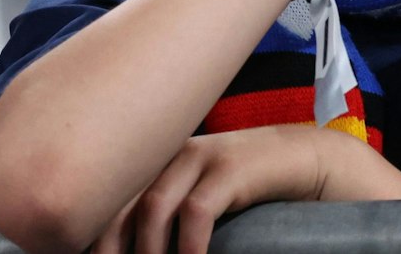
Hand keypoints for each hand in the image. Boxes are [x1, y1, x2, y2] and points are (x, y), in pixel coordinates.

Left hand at [96, 127, 331, 253]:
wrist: (305, 160)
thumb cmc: (248, 190)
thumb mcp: (199, 201)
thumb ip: (167, 221)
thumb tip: (140, 250)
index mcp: (154, 163)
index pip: (107, 204)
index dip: (95, 241)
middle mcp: (169, 155)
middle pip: (120, 206)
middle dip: (111, 250)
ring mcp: (200, 157)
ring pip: (153, 209)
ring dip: (148, 253)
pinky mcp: (231, 168)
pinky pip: (197, 211)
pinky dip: (188, 248)